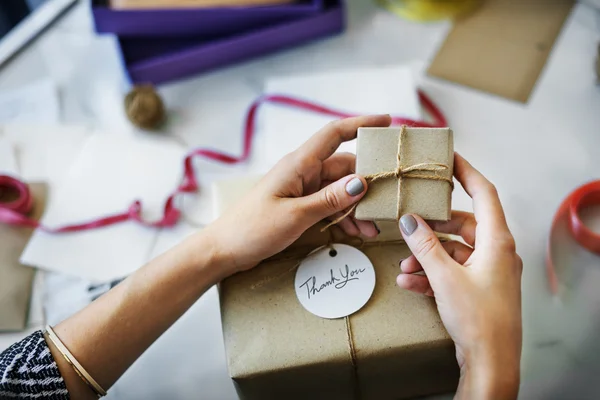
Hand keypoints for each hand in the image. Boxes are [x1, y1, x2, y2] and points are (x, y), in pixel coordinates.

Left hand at [206, 115, 390, 272]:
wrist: (224, 250)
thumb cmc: (252, 228)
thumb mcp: (295, 215)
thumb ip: (329, 199)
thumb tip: (362, 182)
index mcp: (299, 164)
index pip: (334, 134)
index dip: (361, 123)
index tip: (386, 121)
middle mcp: (303, 172)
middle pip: (344, 167)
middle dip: (367, 184)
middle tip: (388, 201)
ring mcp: (301, 189)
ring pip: (340, 190)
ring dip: (357, 207)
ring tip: (373, 228)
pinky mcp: (300, 206)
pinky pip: (330, 205)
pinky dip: (344, 217)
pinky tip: (357, 233)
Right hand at [396, 154, 521, 399]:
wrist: (490, 362)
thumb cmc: (479, 319)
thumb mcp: (445, 277)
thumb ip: (425, 246)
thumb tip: (410, 221)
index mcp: (496, 241)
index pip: (484, 194)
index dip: (467, 173)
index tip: (450, 159)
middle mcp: (496, 252)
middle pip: (462, 225)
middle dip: (432, 228)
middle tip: (410, 223)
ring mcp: (488, 272)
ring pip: (453, 251)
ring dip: (427, 257)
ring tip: (404, 266)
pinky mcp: (479, 289)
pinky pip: (453, 272)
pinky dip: (432, 274)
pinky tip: (411, 283)